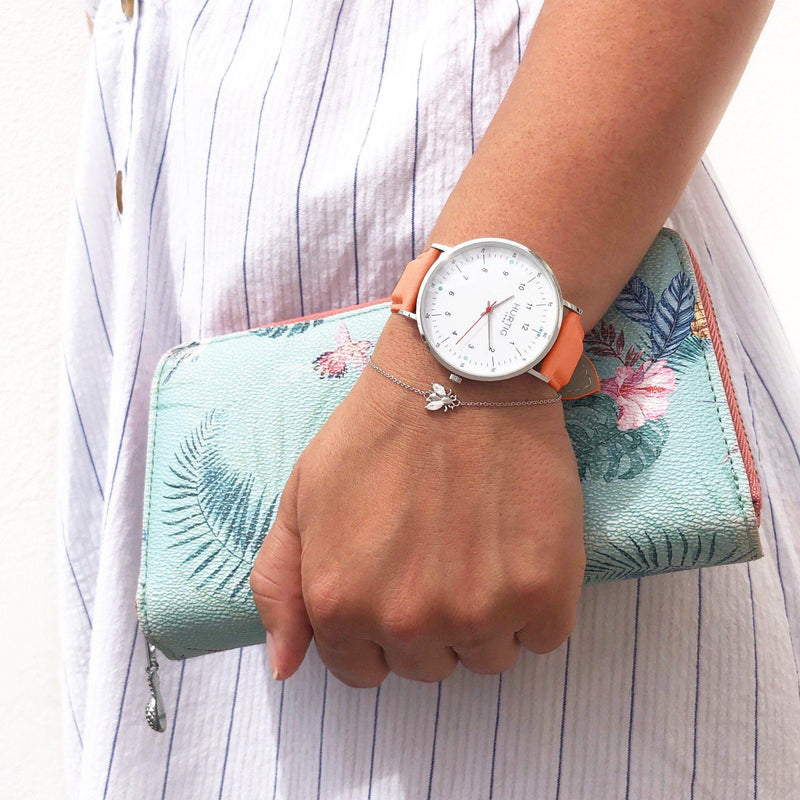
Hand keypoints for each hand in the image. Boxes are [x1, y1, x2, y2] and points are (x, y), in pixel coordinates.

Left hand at [250, 312, 585, 686]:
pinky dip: (537, 604)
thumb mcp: (300, 499)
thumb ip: (279, 587)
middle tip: (441, 554)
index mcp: (341, 604)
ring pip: (488, 657)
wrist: (459, 377)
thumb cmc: (375, 433)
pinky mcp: (544, 590)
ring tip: (482, 545)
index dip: (379, 630)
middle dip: (431, 621)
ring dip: (487, 616)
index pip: (363, 670)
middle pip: (429, 666)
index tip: (398, 585)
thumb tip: (285, 669)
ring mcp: (479, 609)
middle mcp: (407, 620)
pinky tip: (518, 548)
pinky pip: (543, 636)